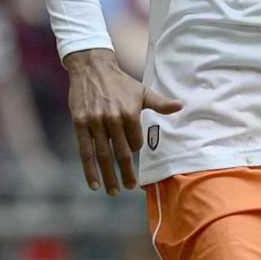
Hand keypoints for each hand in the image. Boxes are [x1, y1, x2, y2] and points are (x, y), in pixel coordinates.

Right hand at [63, 48, 182, 194]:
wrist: (91, 68)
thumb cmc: (120, 82)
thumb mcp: (142, 91)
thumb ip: (160, 103)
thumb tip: (180, 106)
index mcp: (130, 113)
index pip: (136, 142)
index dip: (135, 148)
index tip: (132, 150)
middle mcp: (112, 119)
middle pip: (121, 153)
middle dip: (127, 173)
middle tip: (130, 187)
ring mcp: (95, 122)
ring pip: (103, 155)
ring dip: (109, 176)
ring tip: (114, 191)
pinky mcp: (79, 124)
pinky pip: (85, 151)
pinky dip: (89, 170)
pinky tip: (94, 184)